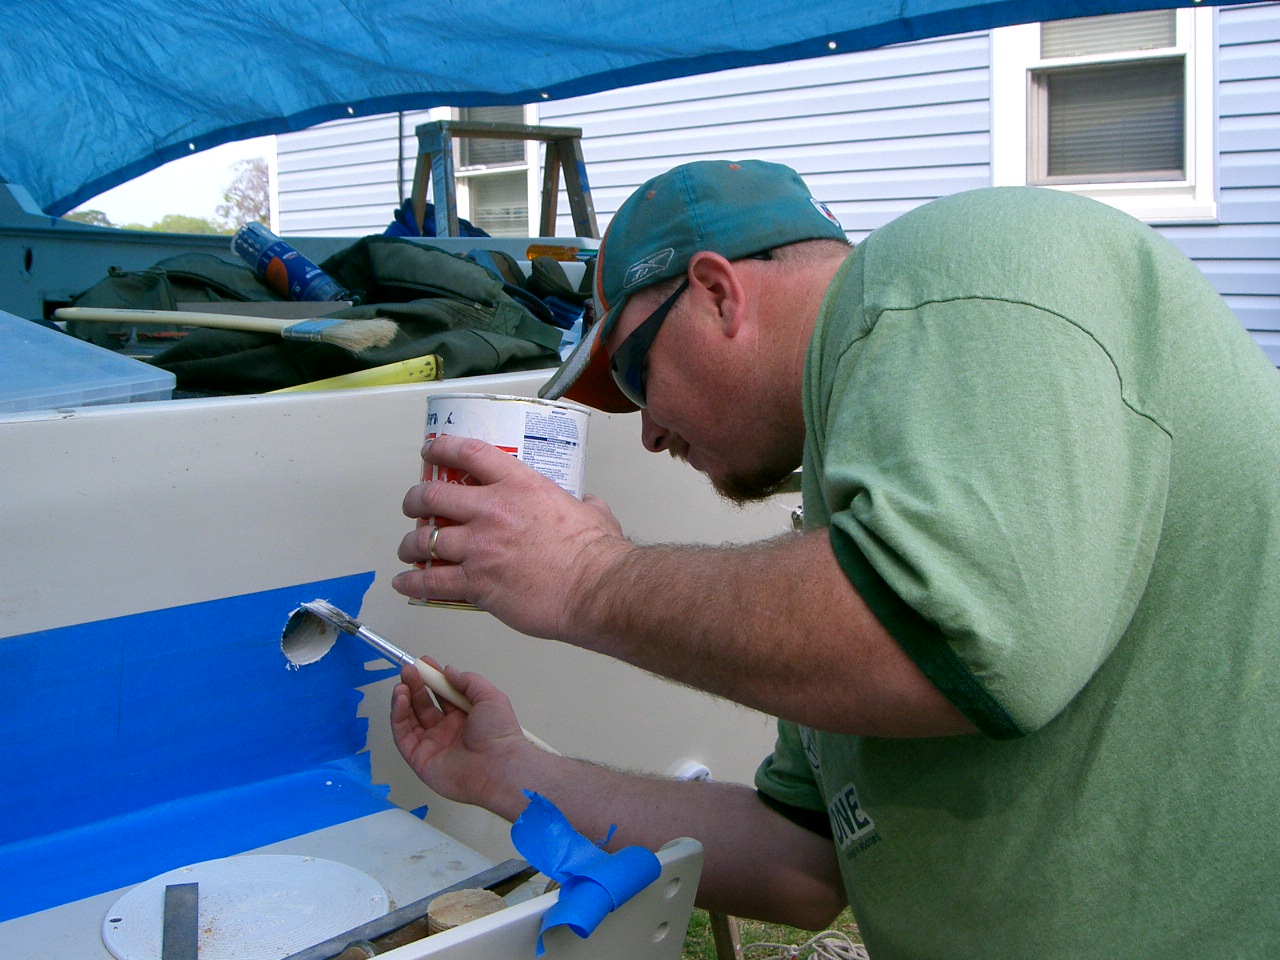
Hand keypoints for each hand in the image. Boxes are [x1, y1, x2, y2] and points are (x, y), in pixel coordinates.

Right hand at [390, 660, 531, 810]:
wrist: (498, 766)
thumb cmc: (499, 734)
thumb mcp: (489, 697)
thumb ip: (468, 681)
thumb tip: (449, 670)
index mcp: (465, 717)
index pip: (442, 695)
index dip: (432, 679)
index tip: (424, 663)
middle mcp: (447, 731)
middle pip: (423, 705)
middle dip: (415, 686)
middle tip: (408, 670)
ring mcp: (433, 745)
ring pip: (410, 720)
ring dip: (403, 699)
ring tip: (402, 684)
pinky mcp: (419, 759)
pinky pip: (403, 736)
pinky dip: (398, 717)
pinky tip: (400, 699)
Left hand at [392, 434, 629, 639]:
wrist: (594, 588)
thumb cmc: (595, 554)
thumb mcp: (592, 512)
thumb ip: (583, 503)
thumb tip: (588, 504)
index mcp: (519, 485)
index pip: (469, 454)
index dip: (442, 449)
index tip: (430, 451)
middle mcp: (491, 510)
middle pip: (432, 496)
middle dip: (415, 501)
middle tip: (413, 506)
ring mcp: (479, 547)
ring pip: (425, 540)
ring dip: (410, 544)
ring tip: (408, 549)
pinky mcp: (475, 582)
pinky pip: (430, 581)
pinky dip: (413, 582)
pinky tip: (405, 583)